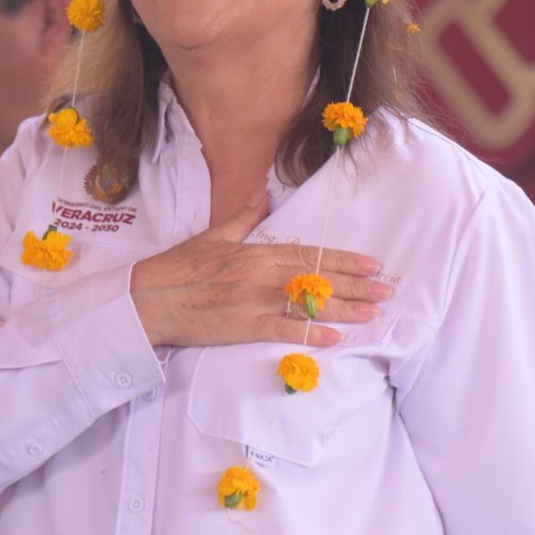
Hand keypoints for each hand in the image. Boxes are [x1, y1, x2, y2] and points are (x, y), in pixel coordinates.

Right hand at [130, 190, 390, 348]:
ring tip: (373, 313)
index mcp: (256, 252)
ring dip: (344, 309)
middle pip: (318, 278)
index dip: (344, 260)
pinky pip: (283, 329)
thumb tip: (263, 195)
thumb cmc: (177, 269)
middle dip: (356, 285)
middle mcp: (260, 274)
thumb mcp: (213, 236)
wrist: (148, 298)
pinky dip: (310, 333)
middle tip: (386, 291)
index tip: (372, 264)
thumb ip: (243, 217)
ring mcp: (253, 300)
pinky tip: (335, 338)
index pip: (310, 254)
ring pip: (308, 303)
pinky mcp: (242, 327)